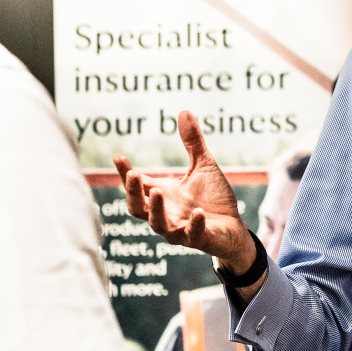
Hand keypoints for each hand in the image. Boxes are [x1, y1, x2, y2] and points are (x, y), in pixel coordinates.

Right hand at [112, 110, 256, 272]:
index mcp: (162, 195)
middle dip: (132, 192)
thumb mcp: (203, 166)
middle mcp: (165, 214)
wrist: (233, 226)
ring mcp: (179, 229)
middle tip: (132, 174)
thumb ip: (192, 143)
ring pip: (158, 224)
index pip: (137, 185)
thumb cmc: (213, 198)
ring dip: (155, 209)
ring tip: (156, 191)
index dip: (124, 173)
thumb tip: (184, 111)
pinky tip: (198, 212)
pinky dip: (194, 224)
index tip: (118, 157)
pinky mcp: (199, 239)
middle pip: (137, 208)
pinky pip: (192, 234)